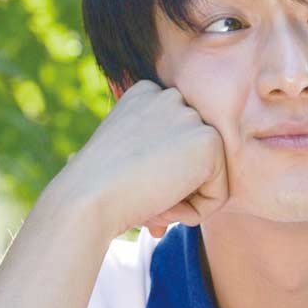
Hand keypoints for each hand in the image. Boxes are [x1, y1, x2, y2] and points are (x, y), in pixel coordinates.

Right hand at [46, 80, 228, 240]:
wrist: (87, 197)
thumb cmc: (98, 189)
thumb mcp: (125, 159)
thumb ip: (156, 158)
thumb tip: (181, 182)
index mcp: (144, 94)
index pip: (175, 146)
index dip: (157, 176)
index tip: (131, 185)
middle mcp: (170, 97)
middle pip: (193, 160)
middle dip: (173, 190)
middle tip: (141, 199)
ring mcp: (191, 116)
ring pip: (208, 178)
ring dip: (182, 203)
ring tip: (151, 202)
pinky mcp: (209, 140)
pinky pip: (219, 195)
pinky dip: (195, 213)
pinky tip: (164, 205)